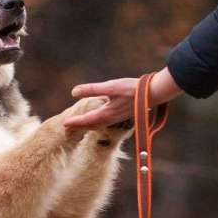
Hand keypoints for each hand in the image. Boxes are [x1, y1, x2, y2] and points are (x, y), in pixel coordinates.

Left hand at [62, 68, 182, 129]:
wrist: (153, 93)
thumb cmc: (132, 88)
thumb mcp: (110, 87)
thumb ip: (92, 89)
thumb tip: (74, 92)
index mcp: (106, 113)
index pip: (86, 120)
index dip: (74, 122)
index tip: (64, 125)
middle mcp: (111, 118)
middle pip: (90, 126)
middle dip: (78, 128)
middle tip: (66, 131)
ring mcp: (117, 118)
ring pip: (98, 126)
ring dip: (87, 127)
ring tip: (78, 127)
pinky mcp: (122, 116)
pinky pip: (104, 123)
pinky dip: (96, 124)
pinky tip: (97, 121)